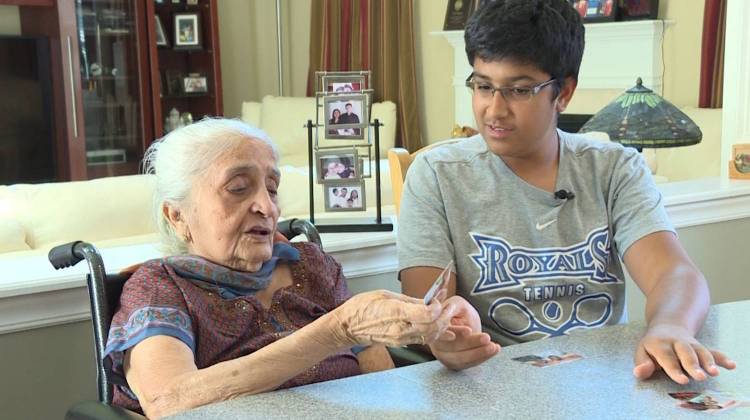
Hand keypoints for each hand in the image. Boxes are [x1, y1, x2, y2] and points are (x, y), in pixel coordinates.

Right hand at [329, 289, 453, 347]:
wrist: (349, 327)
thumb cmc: (363, 307)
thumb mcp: (386, 295)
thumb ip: (411, 300)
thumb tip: (430, 300)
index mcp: (395, 312)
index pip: (427, 314)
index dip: (438, 307)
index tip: (439, 300)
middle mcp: (400, 329)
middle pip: (433, 326)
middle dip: (445, 317)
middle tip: (449, 307)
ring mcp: (401, 338)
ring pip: (431, 335)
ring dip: (443, 326)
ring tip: (448, 316)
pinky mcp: (402, 343)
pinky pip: (423, 340)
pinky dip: (436, 334)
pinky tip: (445, 329)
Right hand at [429, 295, 499, 369]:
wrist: (461, 321)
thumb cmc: (458, 311)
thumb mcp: (456, 304)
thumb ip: (451, 308)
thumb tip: (445, 315)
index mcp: (431, 326)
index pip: (440, 332)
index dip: (454, 332)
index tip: (469, 330)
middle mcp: (434, 343)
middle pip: (450, 347)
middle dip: (470, 343)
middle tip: (486, 338)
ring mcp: (442, 355)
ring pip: (459, 359)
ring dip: (478, 353)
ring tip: (494, 346)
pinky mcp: (452, 363)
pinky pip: (466, 364)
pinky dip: (481, 358)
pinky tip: (493, 351)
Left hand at [633, 323, 735, 383]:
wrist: (667, 325)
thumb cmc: (653, 346)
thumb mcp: (642, 352)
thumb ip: (641, 364)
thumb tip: (639, 372)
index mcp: (659, 344)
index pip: (667, 357)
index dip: (674, 369)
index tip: (681, 380)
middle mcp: (676, 342)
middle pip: (686, 353)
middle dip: (693, 365)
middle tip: (700, 377)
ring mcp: (690, 343)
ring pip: (700, 351)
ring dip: (708, 361)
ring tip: (714, 373)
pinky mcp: (700, 346)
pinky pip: (712, 351)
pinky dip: (721, 358)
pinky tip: (731, 365)